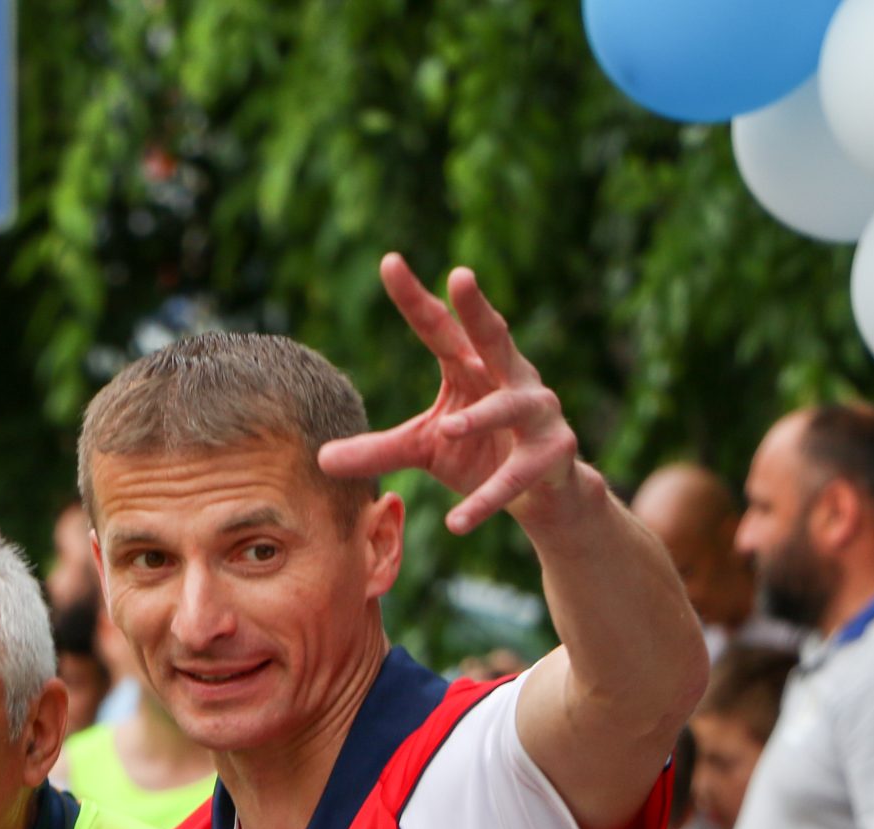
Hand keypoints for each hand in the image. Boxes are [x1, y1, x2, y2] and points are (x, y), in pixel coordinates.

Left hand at [318, 255, 591, 536]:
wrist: (544, 497)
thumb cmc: (481, 455)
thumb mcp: (423, 449)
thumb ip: (378, 449)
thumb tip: (319, 459)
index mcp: (472, 367)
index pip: (438, 328)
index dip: (415, 297)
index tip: (390, 262)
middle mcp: (510, 378)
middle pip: (493, 336)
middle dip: (478, 308)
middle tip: (461, 276)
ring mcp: (538, 414)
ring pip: (509, 407)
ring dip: (481, 417)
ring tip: (449, 427)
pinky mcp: (553, 456)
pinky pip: (516, 477)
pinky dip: (486, 499)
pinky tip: (456, 521)